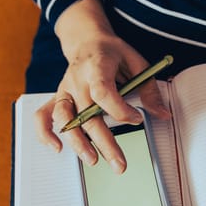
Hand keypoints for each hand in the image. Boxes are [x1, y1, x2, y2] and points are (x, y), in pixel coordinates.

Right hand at [34, 0, 169, 173]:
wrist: (87, 41)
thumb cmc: (113, 54)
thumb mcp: (138, 64)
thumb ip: (150, 90)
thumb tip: (163, 115)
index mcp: (97, 66)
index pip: (103, 91)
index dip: (120, 109)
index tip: (137, 119)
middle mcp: (77, 79)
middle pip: (87, 114)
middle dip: (104, 142)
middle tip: (119, 164)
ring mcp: (65, 89)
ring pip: (65, 119)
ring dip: (78, 142)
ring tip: (93, 161)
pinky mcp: (58, 98)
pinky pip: (42, 116)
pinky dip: (45, 133)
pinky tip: (58, 148)